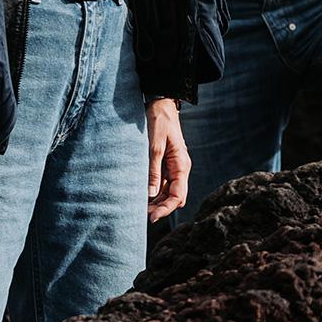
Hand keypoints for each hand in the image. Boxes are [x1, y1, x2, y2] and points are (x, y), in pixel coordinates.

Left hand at [147, 98, 189, 221]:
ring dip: (157, 202)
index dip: (166, 209)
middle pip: (175, 197)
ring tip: (140, 208)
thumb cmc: (159, 122)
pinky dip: (154, 192)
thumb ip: (153, 170)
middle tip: (142, 215)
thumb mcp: (154, 146)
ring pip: (168, 192)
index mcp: (181, 165)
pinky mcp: (166, 164)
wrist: (161, 104)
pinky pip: (163, 184)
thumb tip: (151, 194)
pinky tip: (142, 195)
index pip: (178, 195)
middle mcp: (180, 168)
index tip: (151, 218)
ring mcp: (173, 167)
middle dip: (161, 208)